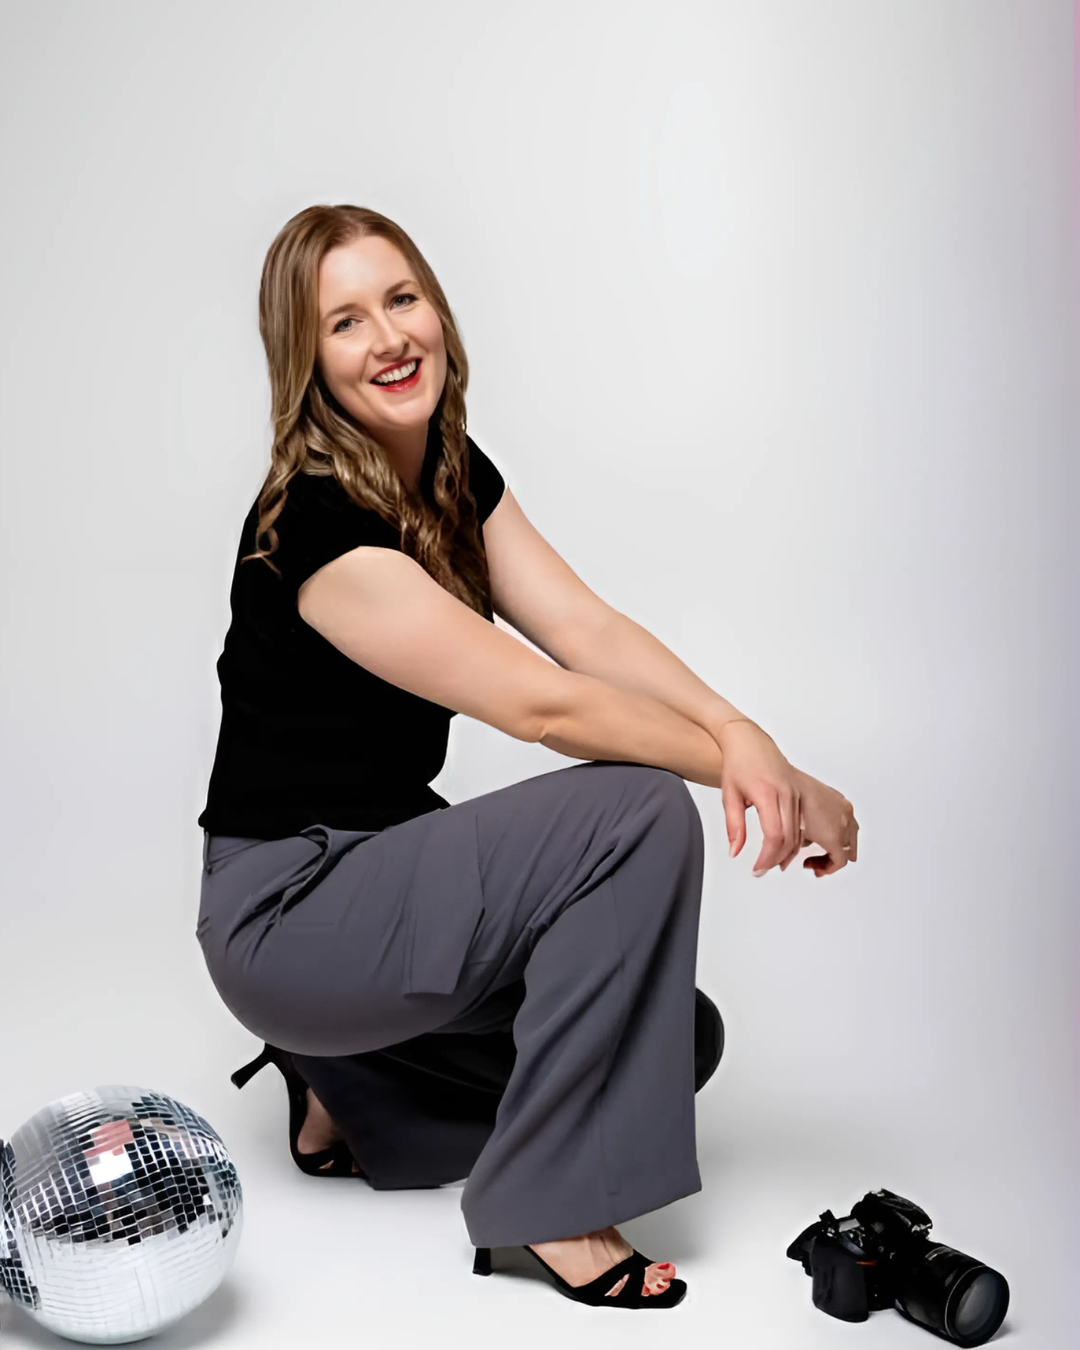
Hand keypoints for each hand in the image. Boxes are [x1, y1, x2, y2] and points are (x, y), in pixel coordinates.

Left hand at [715, 721, 857, 877]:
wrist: (752, 743)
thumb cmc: (739, 765)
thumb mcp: (729, 797)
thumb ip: (734, 827)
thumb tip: (735, 852)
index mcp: (768, 792)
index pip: (775, 835)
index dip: (767, 857)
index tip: (758, 869)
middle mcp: (789, 792)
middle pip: (792, 838)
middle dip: (778, 859)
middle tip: (766, 868)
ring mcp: (802, 792)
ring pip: (805, 833)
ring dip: (794, 853)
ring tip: (780, 862)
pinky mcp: (808, 792)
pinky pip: (814, 823)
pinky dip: (807, 839)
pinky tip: (796, 848)